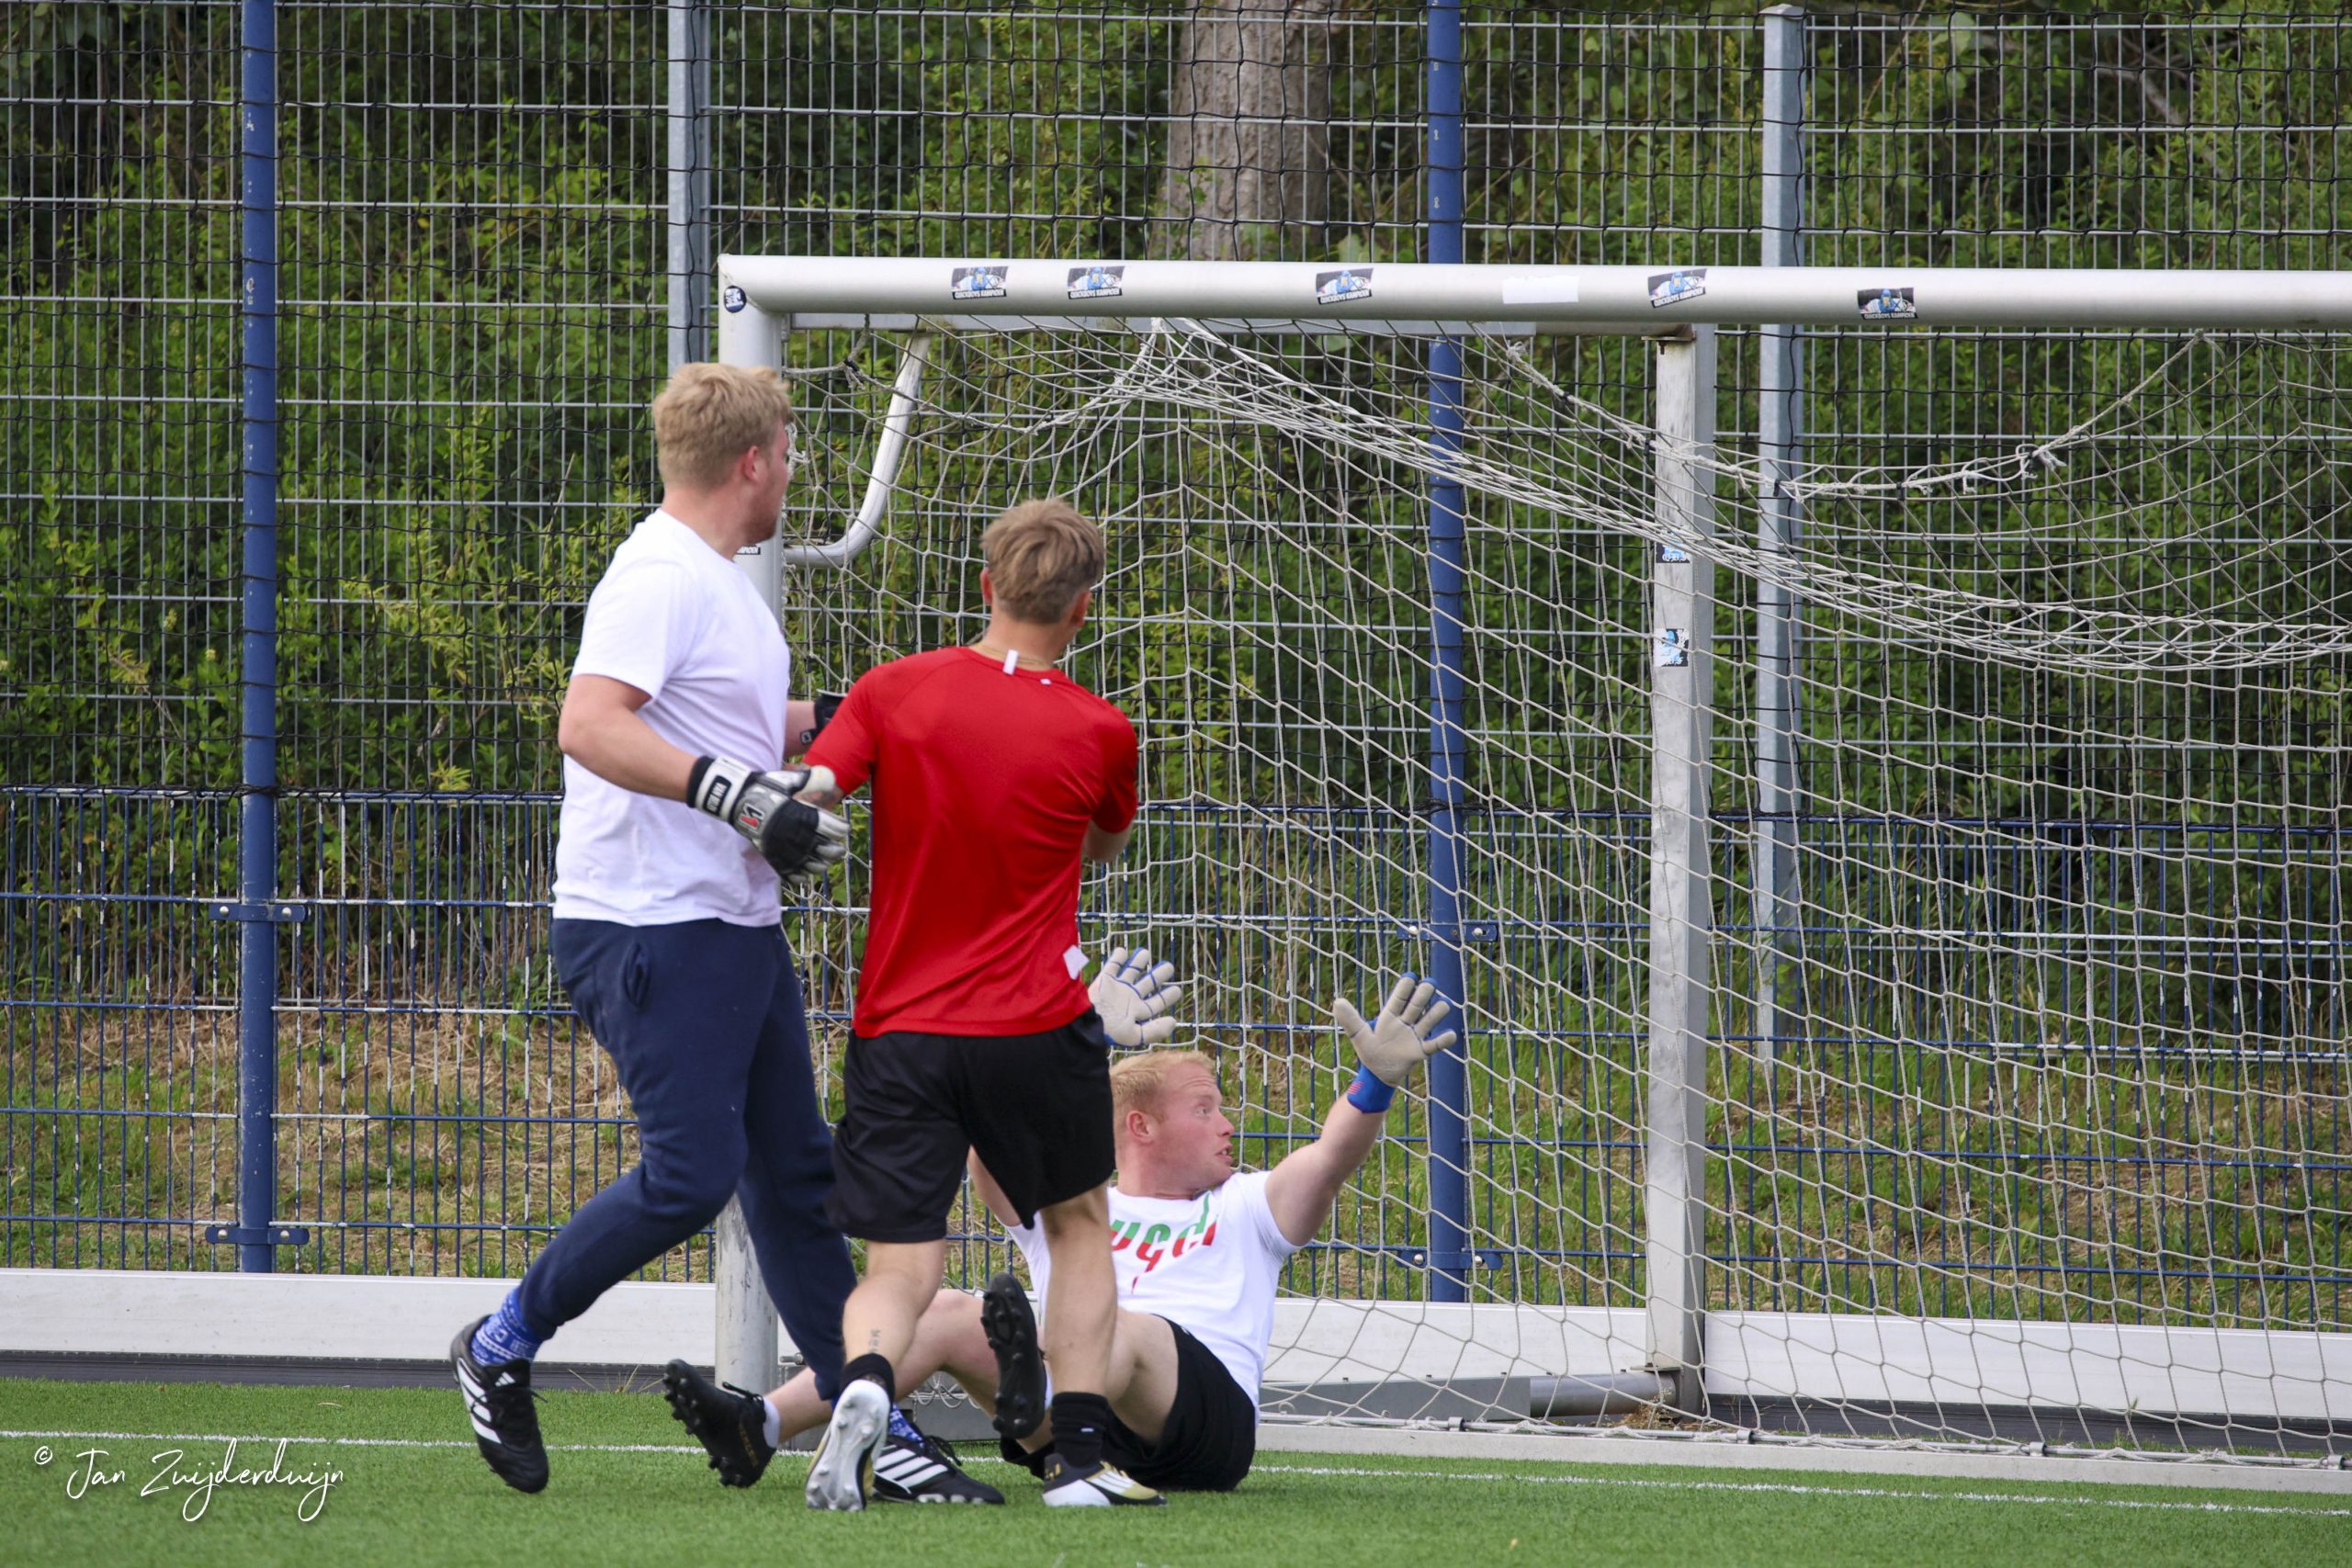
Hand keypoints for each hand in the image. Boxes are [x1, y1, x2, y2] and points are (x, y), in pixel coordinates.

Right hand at [688, 757, 850, 883]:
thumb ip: (810, 780)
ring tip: (824, 864)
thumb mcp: (788, 781)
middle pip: (821, 847)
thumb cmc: (765, 788)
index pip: (828, 825)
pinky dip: (796, 876)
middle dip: (833, 850)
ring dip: (818, 865)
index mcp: (800, 812)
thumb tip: (831, 779)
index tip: (844, 829)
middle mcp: (792, 831)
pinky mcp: (769, 853)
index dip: (839, 828)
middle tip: (839, 851)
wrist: (736, 799)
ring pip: (806, 862)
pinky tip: (804, 876)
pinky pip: (785, 870)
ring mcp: (780, 845)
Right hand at [1090, 946, 1181, 1046]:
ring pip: (1131, 971)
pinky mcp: (1105, 979)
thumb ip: (1154, 1030)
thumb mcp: (1134, 1035)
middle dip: (1158, 976)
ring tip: (1146, 953)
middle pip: (1146, 984)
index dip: (1167, 997)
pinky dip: (1118, 957)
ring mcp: (1117, 988)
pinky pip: (1112, 965)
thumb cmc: (1109, 1031)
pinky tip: (1123, 950)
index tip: (1177, 990)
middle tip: (1169, 966)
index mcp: (1136, 1011)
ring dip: (1138, 962)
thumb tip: (1173, 1022)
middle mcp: (1128, 998)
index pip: (1155, 1003)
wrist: (1086, 1022)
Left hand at [1332, 974, 1456, 1086]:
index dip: (1405, 987)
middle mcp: (1405, 1022)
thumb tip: (1336, 1002)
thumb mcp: (1358, 1035)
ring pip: (1430, 1019)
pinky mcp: (1421, 1051)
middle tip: (1429, 984)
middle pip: (1417, 1003)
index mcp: (1390, 1016)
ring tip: (1444, 1005)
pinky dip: (1444, 1040)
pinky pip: (1436, 1044)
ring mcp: (1415, 1035)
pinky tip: (1450, 1035)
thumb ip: (1350, 1020)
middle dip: (1424, 993)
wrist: (1378, 1074)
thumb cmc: (1369, 1051)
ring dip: (1437, 1012)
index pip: (1399, 997)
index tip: (1410, 976)